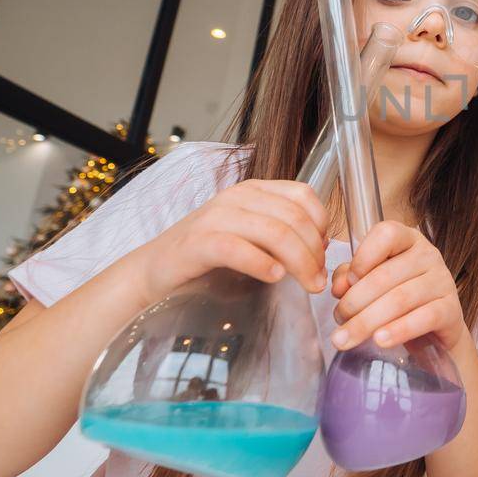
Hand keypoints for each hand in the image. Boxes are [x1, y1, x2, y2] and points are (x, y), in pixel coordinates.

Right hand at [131, 179, 330, 303]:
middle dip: (314, 252)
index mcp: (253, 191)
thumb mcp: (250, 237)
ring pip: (274, 232)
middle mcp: (236, 197)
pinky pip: (238, 249)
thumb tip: (321, 246)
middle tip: (319, 280)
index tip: (324, 254)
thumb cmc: (207, 258)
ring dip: (299, 262)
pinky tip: (275, 277)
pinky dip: (262, 264)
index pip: (303, 195)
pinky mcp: (198, 243)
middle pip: (293, 218)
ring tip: (307, 284)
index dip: (322, 224)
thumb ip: (282, 234)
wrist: (153, 272)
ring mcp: (215, 217)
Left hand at [329, 221, 467, 353]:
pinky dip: (399, 331)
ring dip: (367, 321)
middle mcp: (428, 255)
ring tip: (347, 338)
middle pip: (385, 275)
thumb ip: (351, 278)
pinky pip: (424, 318)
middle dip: (354, 302)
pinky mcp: (451, 310)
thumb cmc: (400, 301)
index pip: (386, 233)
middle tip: (338, 321)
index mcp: (407, 240)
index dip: (362, 257)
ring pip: (400, 299)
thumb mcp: (372, 283)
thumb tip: (339, 287)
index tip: (345, 284)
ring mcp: (443, 281)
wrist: (435, 332)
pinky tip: (379, 341)